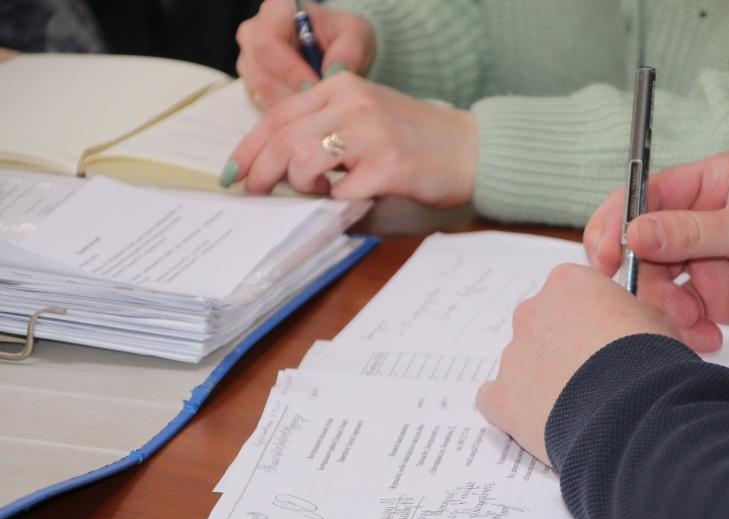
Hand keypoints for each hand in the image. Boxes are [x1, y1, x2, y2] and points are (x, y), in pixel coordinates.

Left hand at [224, 72, 477, 205]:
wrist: (474, 150)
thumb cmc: (419, 142)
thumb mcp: (367, 120)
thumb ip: (327, 134)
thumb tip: (279, 173)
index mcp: (342, 88)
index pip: (278, 115)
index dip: (249, 148)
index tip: (236, 173)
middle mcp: (353, 104)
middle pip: (282, 139)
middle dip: (260, 172)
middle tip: (255, 194)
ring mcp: (370, 134)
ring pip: (303, 161)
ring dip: (301, 186)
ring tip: (319, 192)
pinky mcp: (388, 166)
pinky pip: (341, 192)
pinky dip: (337, 203)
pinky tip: (349, 199)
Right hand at [236, 0, 375, 108]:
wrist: (337, 51)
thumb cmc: (343, 36)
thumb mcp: (357, 35)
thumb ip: (349, 50)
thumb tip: (331, 72)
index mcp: (275, 11)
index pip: (267, 44)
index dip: (290, 71)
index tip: (317, 87)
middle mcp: (253, 34)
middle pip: (260, 73)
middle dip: (292, 94)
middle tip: (321, 105)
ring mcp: (249, 61)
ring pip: (260, 93)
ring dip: (291, 107)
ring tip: (319, 107)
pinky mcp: (252, 85)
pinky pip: (263, 105)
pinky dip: (288, 114)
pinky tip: (309, 111)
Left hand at [476, 264, 680, 464]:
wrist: (635, 411)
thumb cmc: (651, 362)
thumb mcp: (653, 320)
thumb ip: (624, 314)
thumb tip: (622, 326)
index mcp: (568, 283)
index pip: (570, 293)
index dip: (589, 318)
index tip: (604, 337)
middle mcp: (532, 311)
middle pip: (540, 325)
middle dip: (560, 347)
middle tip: (590, 375)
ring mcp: (513, 355)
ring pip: (520, 363)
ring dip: (540, 379)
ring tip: (576, 406)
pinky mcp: (501, 396)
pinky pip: (495, 399)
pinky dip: (514, 409)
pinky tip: (540, 421)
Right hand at [583, 152, 728, 351]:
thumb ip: (693, 231)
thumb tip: (635, 231)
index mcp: (710, 185)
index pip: (645, 195)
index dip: (618, 222)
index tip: (605, 253)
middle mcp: (699, 221)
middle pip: (640, 244)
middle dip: (638, 274)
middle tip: (648, 297)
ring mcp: (702, 262)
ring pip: (653, 284)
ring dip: (663, 307)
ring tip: (693, 320)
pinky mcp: (711, 300)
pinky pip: (676, 314)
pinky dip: (684, 329)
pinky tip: (709, 336)